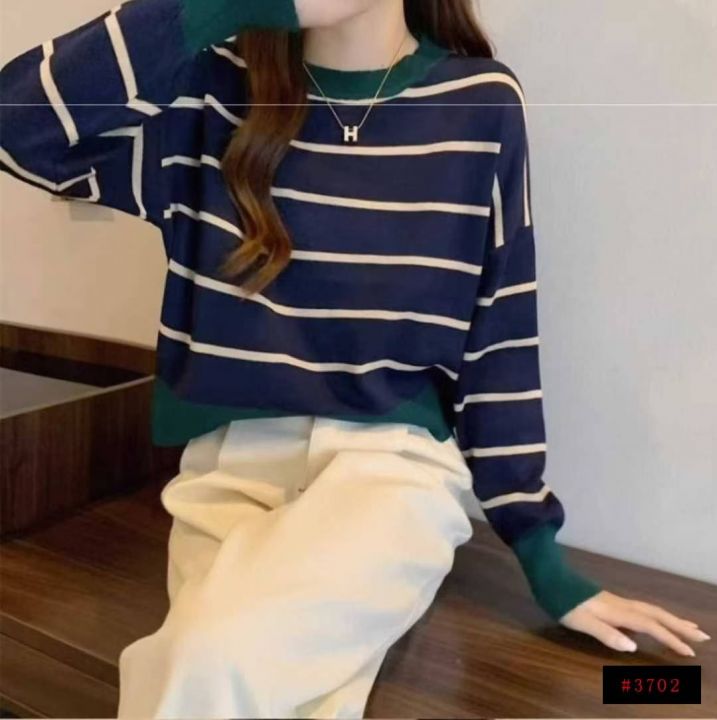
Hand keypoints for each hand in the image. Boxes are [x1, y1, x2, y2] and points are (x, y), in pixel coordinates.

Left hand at [559, 590, 710, 656]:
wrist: (551, 579)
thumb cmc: (563, 602)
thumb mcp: (580, 621)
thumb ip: (605, 633)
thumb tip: (633, 647)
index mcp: (617, 612)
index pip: (650, 626)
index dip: (670, 639)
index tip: (689, 652)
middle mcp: (622, 605)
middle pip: (657, 614)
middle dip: (680, 626)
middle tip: (703, 637)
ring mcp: (617, 602)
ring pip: (651, 610)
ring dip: (672, 619)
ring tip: (689, 628)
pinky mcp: (612, 602)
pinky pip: (643, 609)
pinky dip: (657, 616)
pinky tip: (657, 622)